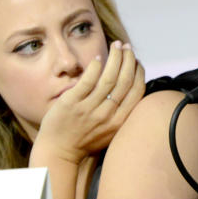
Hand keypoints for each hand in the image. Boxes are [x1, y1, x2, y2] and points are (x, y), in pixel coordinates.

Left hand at [35, 41, 145, 163]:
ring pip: (108, 78)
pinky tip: (98, 57)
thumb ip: (122, 112)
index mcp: (120, 122)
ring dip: (115, 58)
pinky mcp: (71, 103)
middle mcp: (107, 115)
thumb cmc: (85, 141)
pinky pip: (87, 81)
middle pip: (124, 81)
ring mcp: (88, 109)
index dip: (139, 72)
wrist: (59, 153)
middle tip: (127, 47)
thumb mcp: (111, 131)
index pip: (136, 91)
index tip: (137, 61)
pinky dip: (95, 66)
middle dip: (129, 60)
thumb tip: (132, 87)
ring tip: (116, 45)